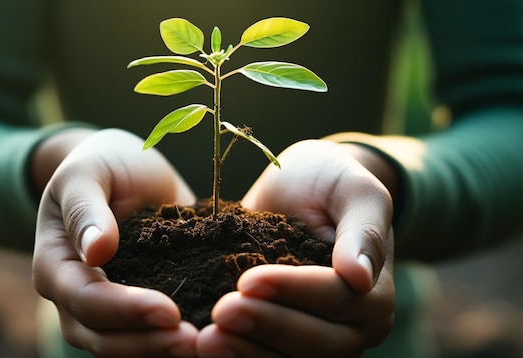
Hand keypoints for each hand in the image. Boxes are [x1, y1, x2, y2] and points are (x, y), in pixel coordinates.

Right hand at [32, 129, 197, 356]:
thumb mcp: (86, 174)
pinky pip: (152, 332)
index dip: (125, 310)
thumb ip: (86, 209)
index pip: (85, 300)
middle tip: (195, 341)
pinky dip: (175, 338)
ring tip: (208, 345)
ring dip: (164, 350)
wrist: (124, 168)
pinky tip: (214, 337)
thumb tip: (97, 250)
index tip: (169, 311)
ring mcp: (110, 306)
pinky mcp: (140, 305)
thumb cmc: (100, 166)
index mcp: (56, 267)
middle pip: (104, 338)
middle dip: (148, 343)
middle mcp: (77, 297)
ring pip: (128, 346)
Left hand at [196, 139, 394, 356]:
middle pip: (312, 342)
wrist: (304, 189)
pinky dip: (234, 353)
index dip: (292, 292)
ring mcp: (313, 339)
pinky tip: (199, 344)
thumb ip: (364, 229)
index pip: (335, 299)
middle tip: (220, 313)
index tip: (249, 280)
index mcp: (373, 295)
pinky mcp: (278, 339)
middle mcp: (348, 329)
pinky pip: (261, 354)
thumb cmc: (333, 183)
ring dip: (244, 352)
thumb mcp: (356, 190)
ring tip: (204, 340)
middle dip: (265, 326)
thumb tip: (360, 277)